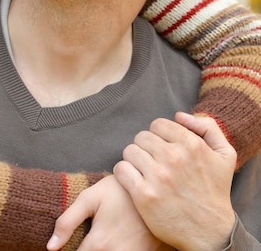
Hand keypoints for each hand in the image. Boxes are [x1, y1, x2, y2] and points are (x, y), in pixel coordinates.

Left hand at [47, 175, 173, 250]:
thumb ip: (67, 221)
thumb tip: (50, 247)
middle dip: (86, 250)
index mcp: (98, 243)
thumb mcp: (90, 198)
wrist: (154, 189)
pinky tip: (111, 241)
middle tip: (90, 236)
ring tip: (100, 238)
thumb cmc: (120, 191)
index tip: (66, 245)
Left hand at [114, 112, 236, 250]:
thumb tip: (179, 115)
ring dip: (134, 160)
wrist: (210, 232)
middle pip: (141, 136)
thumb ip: (207, 127)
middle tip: (152, 161)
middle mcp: (173, 157)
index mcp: (191, 144)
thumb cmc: (216, 191)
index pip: (158, 124)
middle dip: (145, 147)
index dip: (159, 135)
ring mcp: (158, 177)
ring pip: (130, 151)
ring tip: (144, 171)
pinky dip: (124, 173)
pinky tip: (134, 180)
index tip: (163, 148)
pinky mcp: (144, 196)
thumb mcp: (225, 154)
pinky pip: (121, 170)